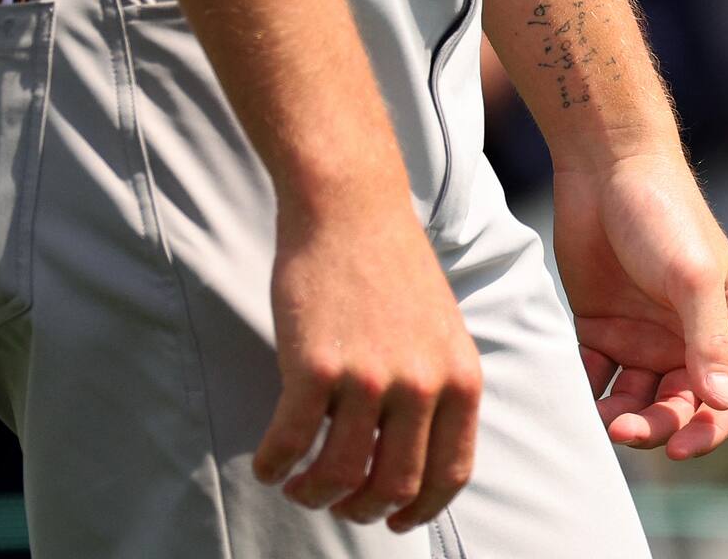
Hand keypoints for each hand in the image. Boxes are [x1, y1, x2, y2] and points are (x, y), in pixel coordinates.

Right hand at [251, 195, 481, 530]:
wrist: (350, 206)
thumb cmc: (390, 264)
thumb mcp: (441, 329)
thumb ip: (437, 387)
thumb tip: (411, 451)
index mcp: (461, 378)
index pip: (451, 474)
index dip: (421, 511)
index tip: (396, 521)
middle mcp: (423, 385)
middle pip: (396, 486)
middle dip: (363, 508)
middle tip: (337, 502)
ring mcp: (369, 377)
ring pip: (341, 475)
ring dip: (314, 494)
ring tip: (296, 486)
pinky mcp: (315, 366)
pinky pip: (291, 443)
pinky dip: (274, 465)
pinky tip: (266, 464)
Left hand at [553, 149, 727, 458]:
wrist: (605, 167)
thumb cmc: (664, 213)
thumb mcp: (692, 276)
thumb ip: (706, 340)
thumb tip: (722, 402)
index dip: (710, 430)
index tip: (679, 449)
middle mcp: (690, 338)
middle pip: (680, 406)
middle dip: (657, 426)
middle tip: (624, 429)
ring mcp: (644, 334)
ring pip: (637, 399)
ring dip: (622, 416)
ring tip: (599, 417)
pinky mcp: (600, 327)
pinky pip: (597, 375)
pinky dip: (589, 390)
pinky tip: (576, 389)